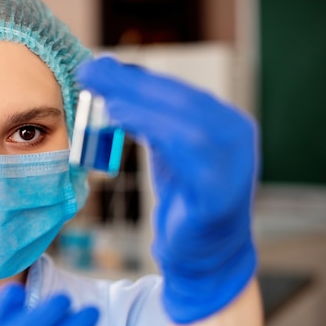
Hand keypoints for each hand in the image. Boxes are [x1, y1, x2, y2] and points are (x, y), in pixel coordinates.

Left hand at [77, 56, 257, 323]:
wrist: (205, 258)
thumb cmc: (184, 202)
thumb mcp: (168, 153)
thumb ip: (151, 121)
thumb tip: (116, 85)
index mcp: (224, 123)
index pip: (177, 91)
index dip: (137, 78)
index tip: (98, 68)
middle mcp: (235, 135)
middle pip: (178, 98)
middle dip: (131, 84)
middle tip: (89, 71)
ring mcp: (233, 163)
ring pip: (184, 119)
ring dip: (139, 102)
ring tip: (102, 92)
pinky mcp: (218, 191)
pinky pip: (185, 151)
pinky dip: (151, 127)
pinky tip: (120, 117)